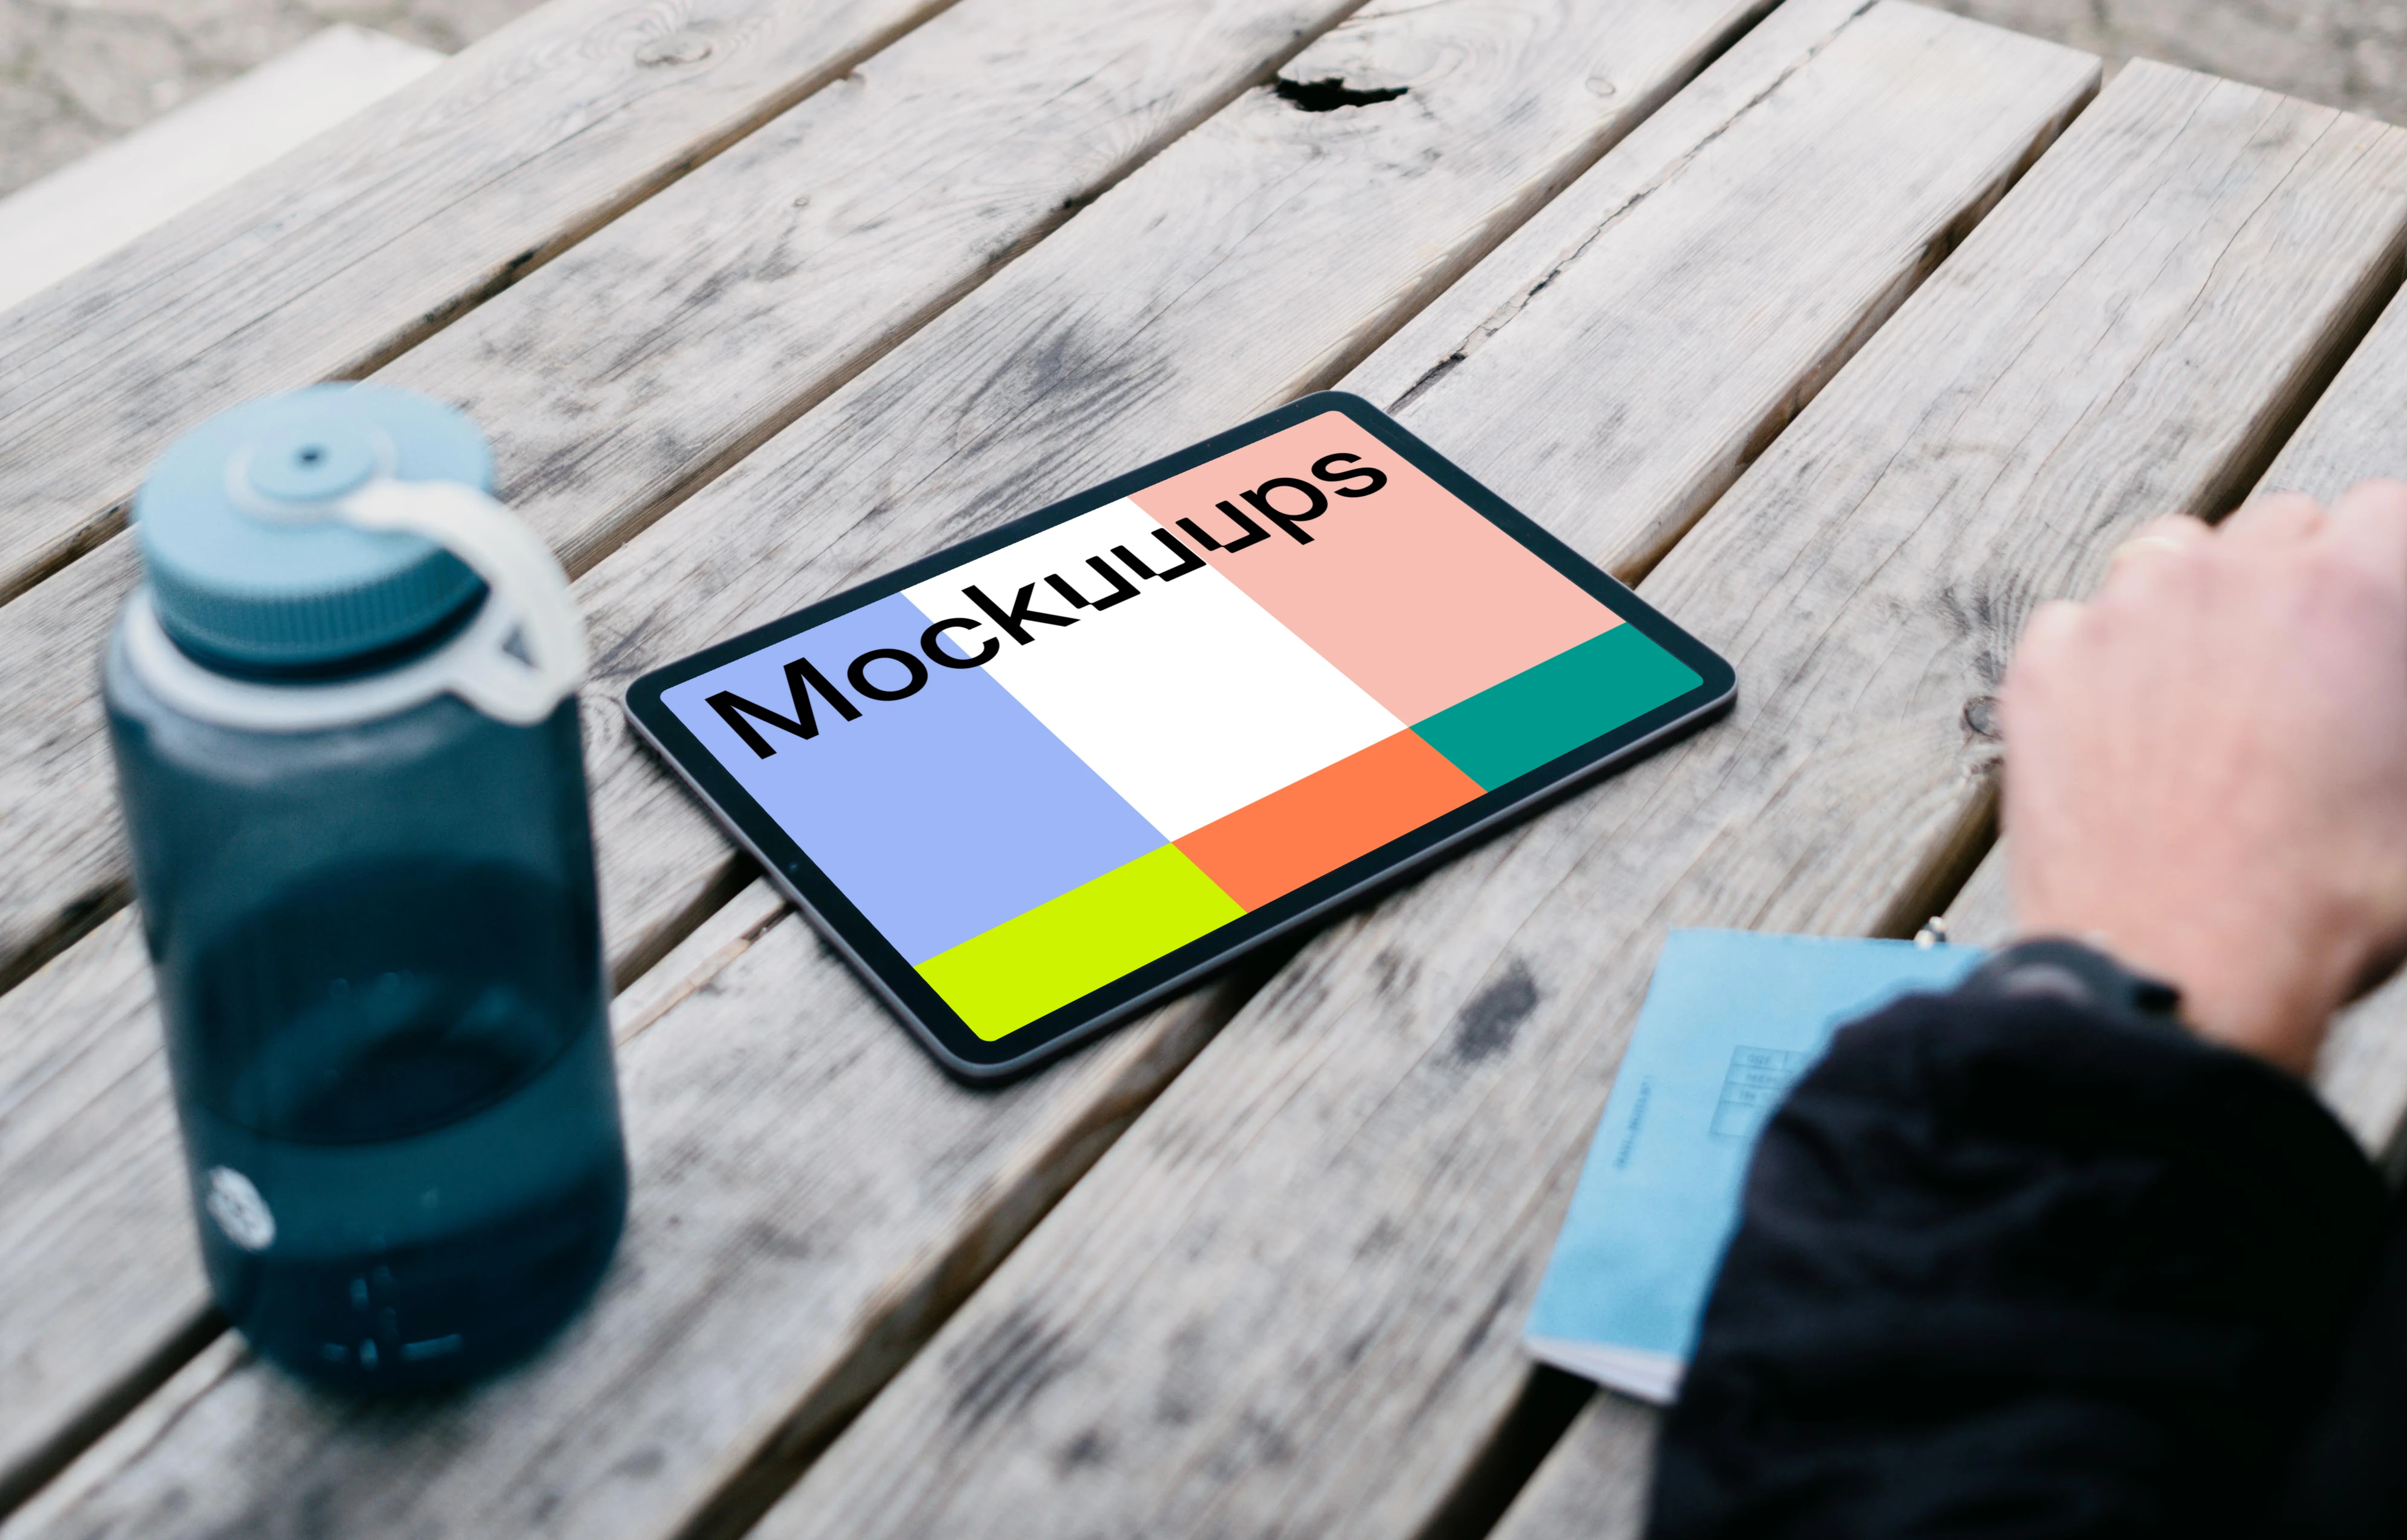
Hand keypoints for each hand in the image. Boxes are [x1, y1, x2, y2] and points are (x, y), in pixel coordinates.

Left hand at [2001, 480, 2406, 1074]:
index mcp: (2353, 590)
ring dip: (2196, 602)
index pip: (2380, 514)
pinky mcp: (2044, 662)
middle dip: (2291, 582)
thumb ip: (2391, 695)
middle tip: (2292, 675)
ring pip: (2171, 557)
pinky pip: (2081, 623)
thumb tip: (2369, 688)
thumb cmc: (2328, 898)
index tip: (2369, 621)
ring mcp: (2124, 612)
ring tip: (2208, 695)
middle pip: (2277, 527)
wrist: (2177, 966)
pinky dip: (2103, 659)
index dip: (2379, 569)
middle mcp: (2232, 574)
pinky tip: (2127, 733)